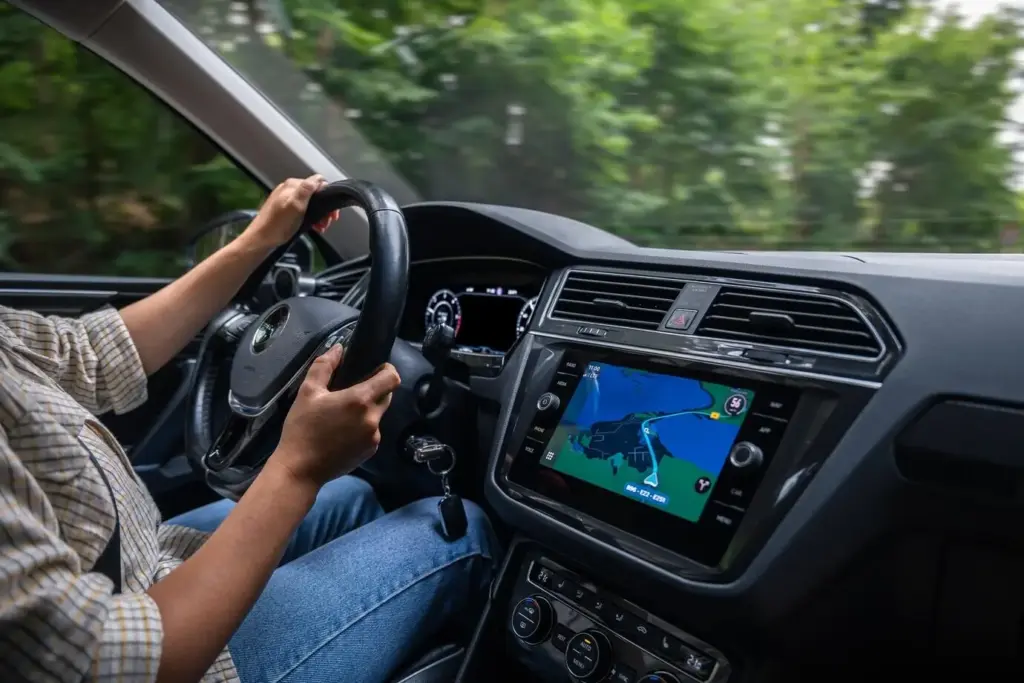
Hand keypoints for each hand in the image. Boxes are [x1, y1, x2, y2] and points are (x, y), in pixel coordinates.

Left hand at [243, 174, 341, 250]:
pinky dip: (310, 217)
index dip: (328, 197)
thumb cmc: (278, 225)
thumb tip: (318, 178)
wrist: (261, 239)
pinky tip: (312, 226)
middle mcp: (289, 189)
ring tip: (320, 226)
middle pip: (315, 194)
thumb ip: (307, 190)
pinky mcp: (285, 209)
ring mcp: (287, 199)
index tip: (331, 213)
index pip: (318, 183)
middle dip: (324, 208)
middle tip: (327, 222)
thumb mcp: (295, 206)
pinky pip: (303, 210)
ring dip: (319, 214)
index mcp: (292, 186)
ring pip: (310, 203)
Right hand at [270, 345, 400, 489]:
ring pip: (378, 414)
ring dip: (368, 410)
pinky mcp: (370, 451)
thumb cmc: (302, 428)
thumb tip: (338, 348)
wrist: (300, 469)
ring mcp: (374, 437)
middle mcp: (373, 419)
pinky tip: (343, 431)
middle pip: (386, 395)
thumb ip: (324, 366)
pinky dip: (364, 427)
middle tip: (353, 390)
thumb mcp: (308, 392)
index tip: (376, 368)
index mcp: (360, 400)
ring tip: (343, 413)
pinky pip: (373, 432)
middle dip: (375, 389)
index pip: (392, 379)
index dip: (388, 370)